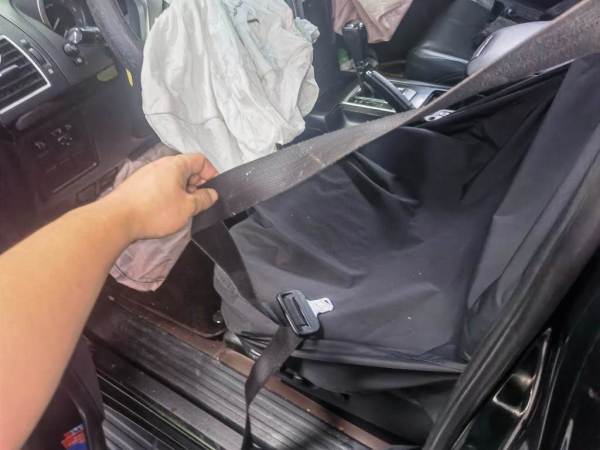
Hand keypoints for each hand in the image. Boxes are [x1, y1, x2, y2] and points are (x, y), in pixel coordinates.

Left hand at [103, 153, 217, 239]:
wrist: (117, 220)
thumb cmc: (152, 212)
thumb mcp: (187, 208)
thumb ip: (203, 199)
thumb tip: (212, 194)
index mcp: (176, 165)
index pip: (200, 160)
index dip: (211, 173)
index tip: (213, 188)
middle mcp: (160, 164)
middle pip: (186, 168)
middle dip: (196, 184)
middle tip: (199, 201)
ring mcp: (147, 173)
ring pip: (172, 178)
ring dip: (182, 191)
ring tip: (181, 208)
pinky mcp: (137, 185)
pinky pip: (159, 185)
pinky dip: (167, 194)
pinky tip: (164, 210)